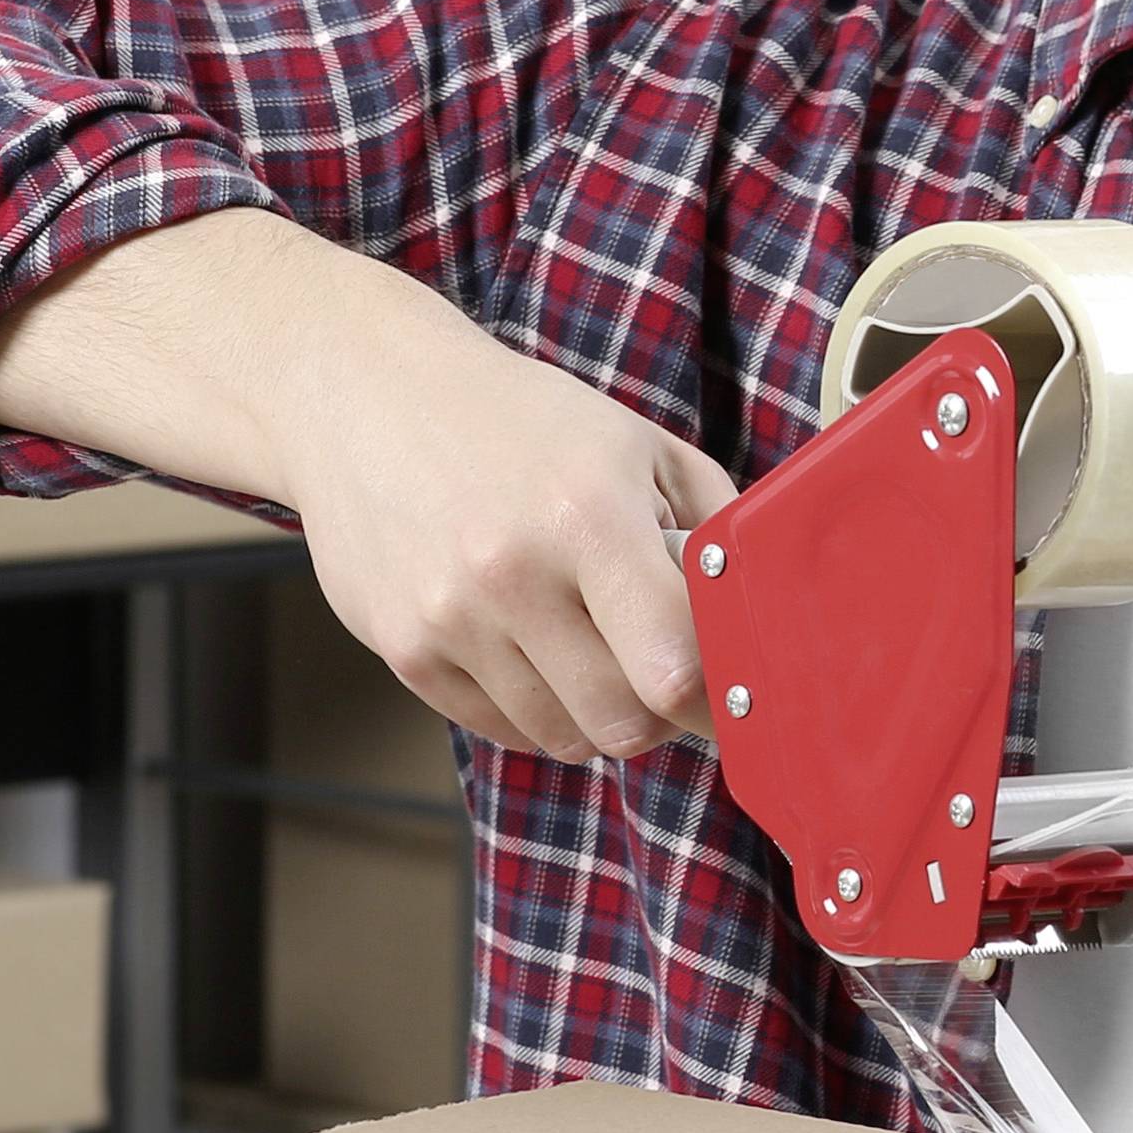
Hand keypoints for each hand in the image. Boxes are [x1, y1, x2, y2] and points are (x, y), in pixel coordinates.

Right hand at [277, 238, 737, 762]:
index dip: (718, 695)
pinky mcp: (403, 649)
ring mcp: (449, 618)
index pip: (676, 664)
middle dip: (661, 715)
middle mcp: (512, 573)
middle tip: (665, 677)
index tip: (733, 691)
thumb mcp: (638, 444)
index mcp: (588, 516)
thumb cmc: (522, 422)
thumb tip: (765, 612)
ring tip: (597, 654)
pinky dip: (537, 711)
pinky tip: (537, 652)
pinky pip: (502, 729)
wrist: (367, 395)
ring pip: (563, 737)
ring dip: (598, 715)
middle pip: (623, 722)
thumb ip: (715, 526)